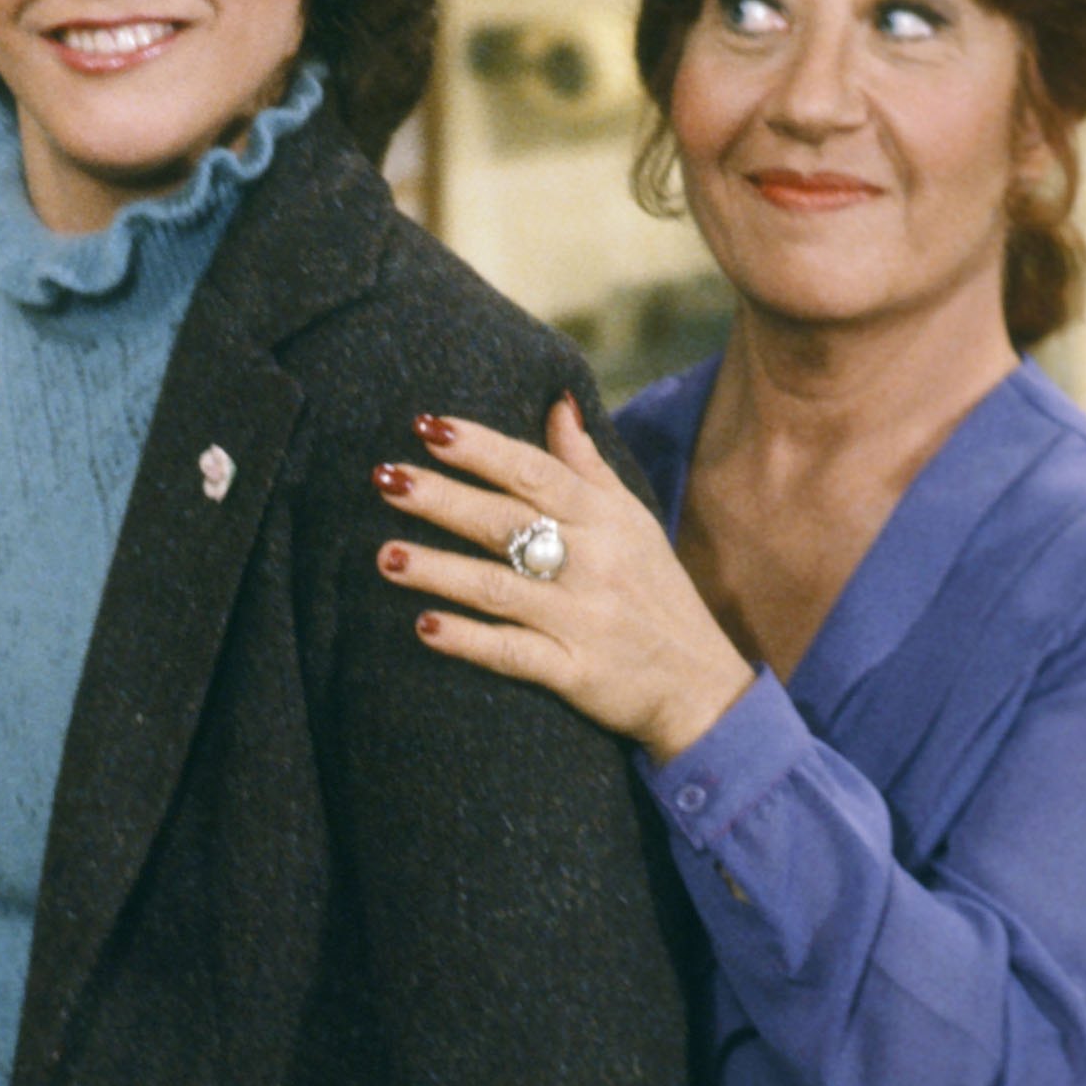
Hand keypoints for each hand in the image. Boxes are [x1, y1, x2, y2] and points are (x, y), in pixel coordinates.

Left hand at [373, 398, 755, 764]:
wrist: (699, 685)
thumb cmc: (655, 592)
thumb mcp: (632, 521)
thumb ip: (586, 465)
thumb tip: (556, 401)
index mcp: (604, 518)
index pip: (534, 471)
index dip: (480, 448)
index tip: (426, 426)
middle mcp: (592, 562)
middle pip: (506, 521)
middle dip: (443, 499)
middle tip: (386, 479)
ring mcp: (582, 618)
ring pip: (499, 586)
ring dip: (440, 570)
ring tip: (386, 556)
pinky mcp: (574, 671)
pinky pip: (512, 652)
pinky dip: (468, 640)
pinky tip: (424, 626)